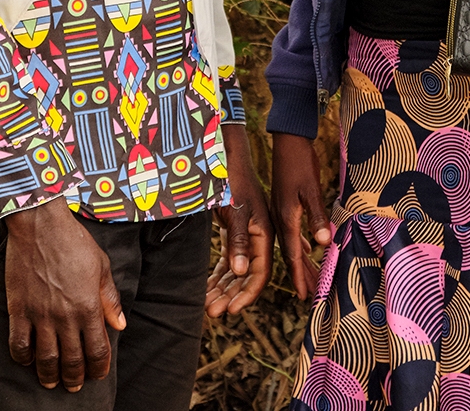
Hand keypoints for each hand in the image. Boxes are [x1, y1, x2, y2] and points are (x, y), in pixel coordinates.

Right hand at [3, 198, 126, 390]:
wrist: (40, 224)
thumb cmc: (74, 242)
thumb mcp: (101, 266)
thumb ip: (110, 299)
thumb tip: (119, 325)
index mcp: (88, 307)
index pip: (97, 351)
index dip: (98, 368)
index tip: (97, 374)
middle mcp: (65, 316)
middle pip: (71, 361)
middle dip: (75, 378)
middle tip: (74, 386)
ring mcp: (40, 315)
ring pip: (46, 359)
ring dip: (50, 376)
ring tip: (51, 382)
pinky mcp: (19, 309)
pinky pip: (19, 345)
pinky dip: (24, 358)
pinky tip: (29, 360)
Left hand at [207, 124, 274, 316]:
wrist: (224, 158)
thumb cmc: (232, 182)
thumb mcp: (236, 211)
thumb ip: (238, 242)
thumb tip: (241, 272)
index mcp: (264, 236)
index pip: (260, 274)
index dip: (247, 295)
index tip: (231, 311)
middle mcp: (258, 239)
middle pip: (247, 277)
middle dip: (230, 297)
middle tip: (211, 312)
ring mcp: (246, 236)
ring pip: (235, 272)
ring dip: (222, 289)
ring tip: (206, 306)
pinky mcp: (234, 232)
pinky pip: (227, 261)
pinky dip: (217, 275)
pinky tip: (206, 288)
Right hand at [269, 132, 331, 302]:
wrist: (287, 140)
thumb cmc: (300, 163)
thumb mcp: (311, 189)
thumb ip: (317, 216)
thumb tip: (325, 243)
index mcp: (286, 217)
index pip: (294, 254)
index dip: (299, 275)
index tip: (304, 295)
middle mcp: (280, 218)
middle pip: (291, 253)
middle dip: (301, 274)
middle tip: (311, 295)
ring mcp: (280, 211)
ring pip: (291, 243)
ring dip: (301, 261)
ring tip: (311, 277)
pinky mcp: (283, 204)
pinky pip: (291, 231)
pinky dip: (300, 244)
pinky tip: (308, 248)